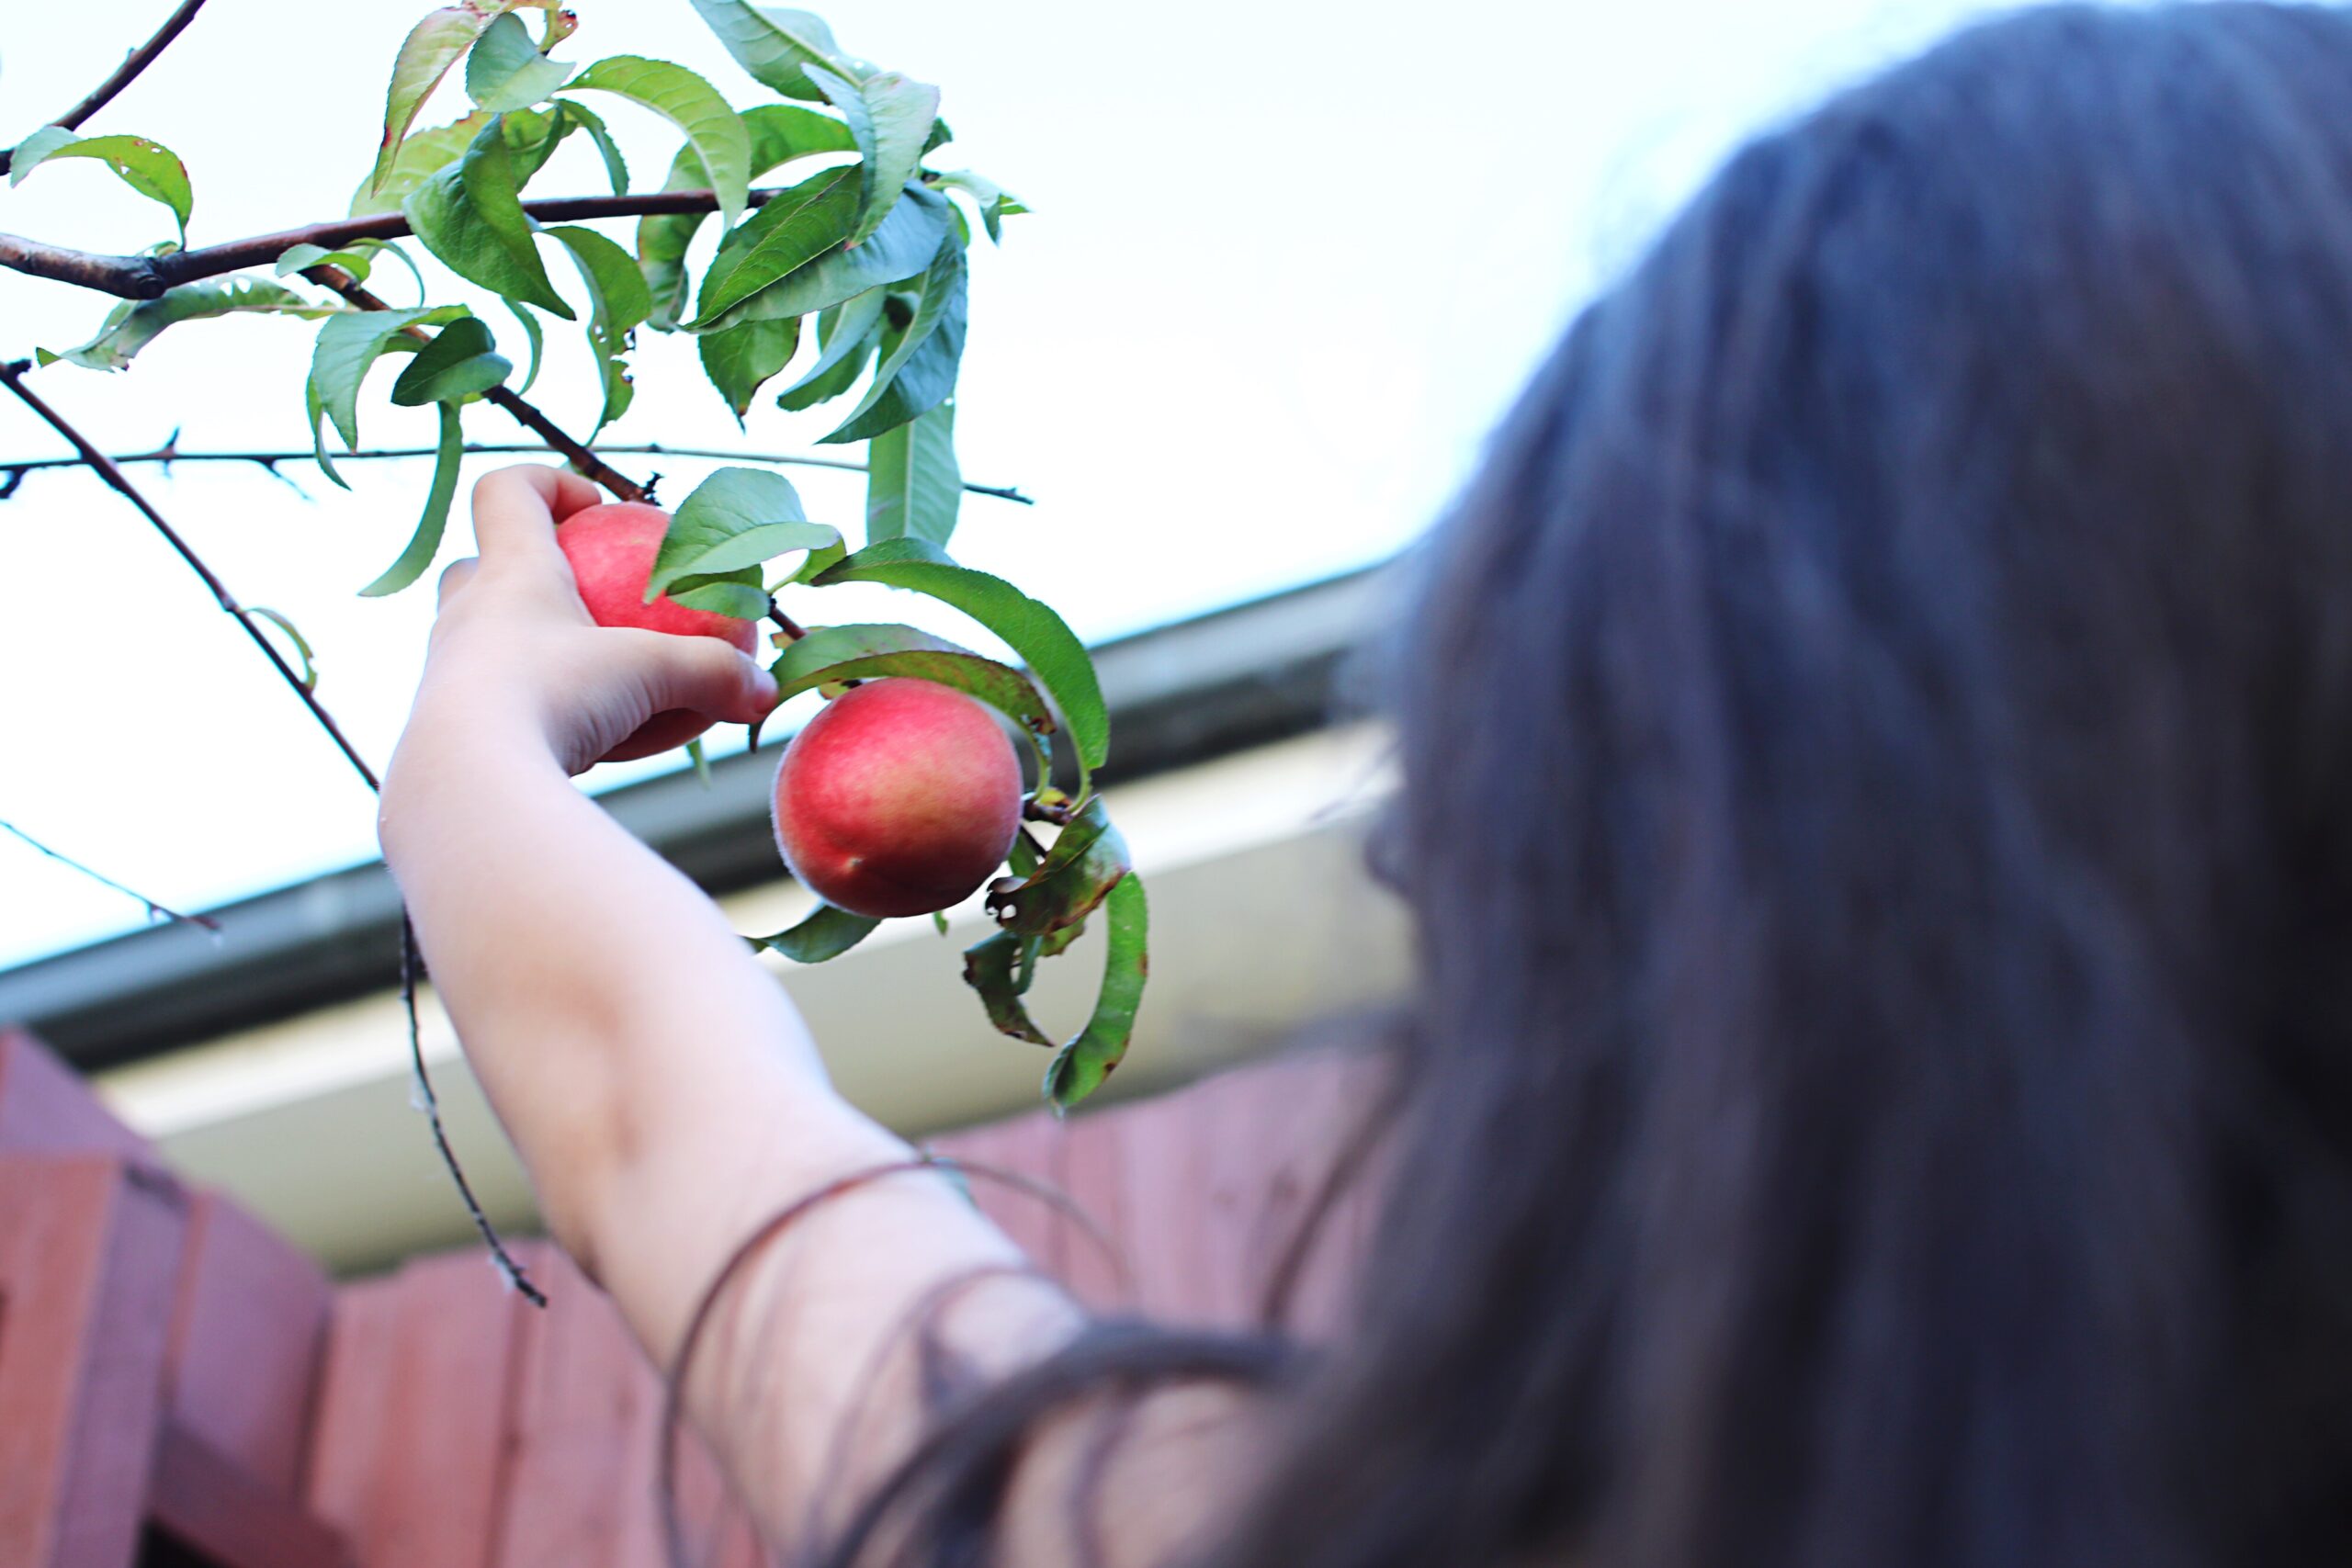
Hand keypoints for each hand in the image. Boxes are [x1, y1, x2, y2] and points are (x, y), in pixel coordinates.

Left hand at [396, 466, 777, 777]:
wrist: (466, 783)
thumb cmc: (554, 699)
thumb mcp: (650, 676)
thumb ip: (712, 674)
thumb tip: (764, 691)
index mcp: (510, 572)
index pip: (506, 491)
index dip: (546, 484)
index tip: (595, 511)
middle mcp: (467, 613)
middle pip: (479, 565)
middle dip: (527, 573)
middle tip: (586, 600)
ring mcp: (447, 671)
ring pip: (483, 641)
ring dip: (531, 651)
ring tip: (591, 683)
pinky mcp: (446, 728)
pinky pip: (495, 705)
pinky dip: (536, 713)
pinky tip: (581, 744)